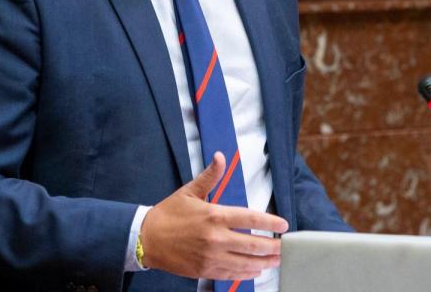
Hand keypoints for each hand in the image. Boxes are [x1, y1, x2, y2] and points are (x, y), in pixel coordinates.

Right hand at [140, 152, 287, 280]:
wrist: (147, 238)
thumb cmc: (168, 214)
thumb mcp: (189, 191)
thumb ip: (210, 176)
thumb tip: (220, 157)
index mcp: (214, 215)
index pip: (250, 219)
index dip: (270, 222)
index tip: (283, 225)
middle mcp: (216, 237)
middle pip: (253, 244)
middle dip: (272, 247)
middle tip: (284, 247)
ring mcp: (211, 256)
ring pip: (245, 262)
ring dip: (264, 262)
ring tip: (276, 260)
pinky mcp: (205, 270)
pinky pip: (231, 274)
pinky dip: (246, 273)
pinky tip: (255, 270)